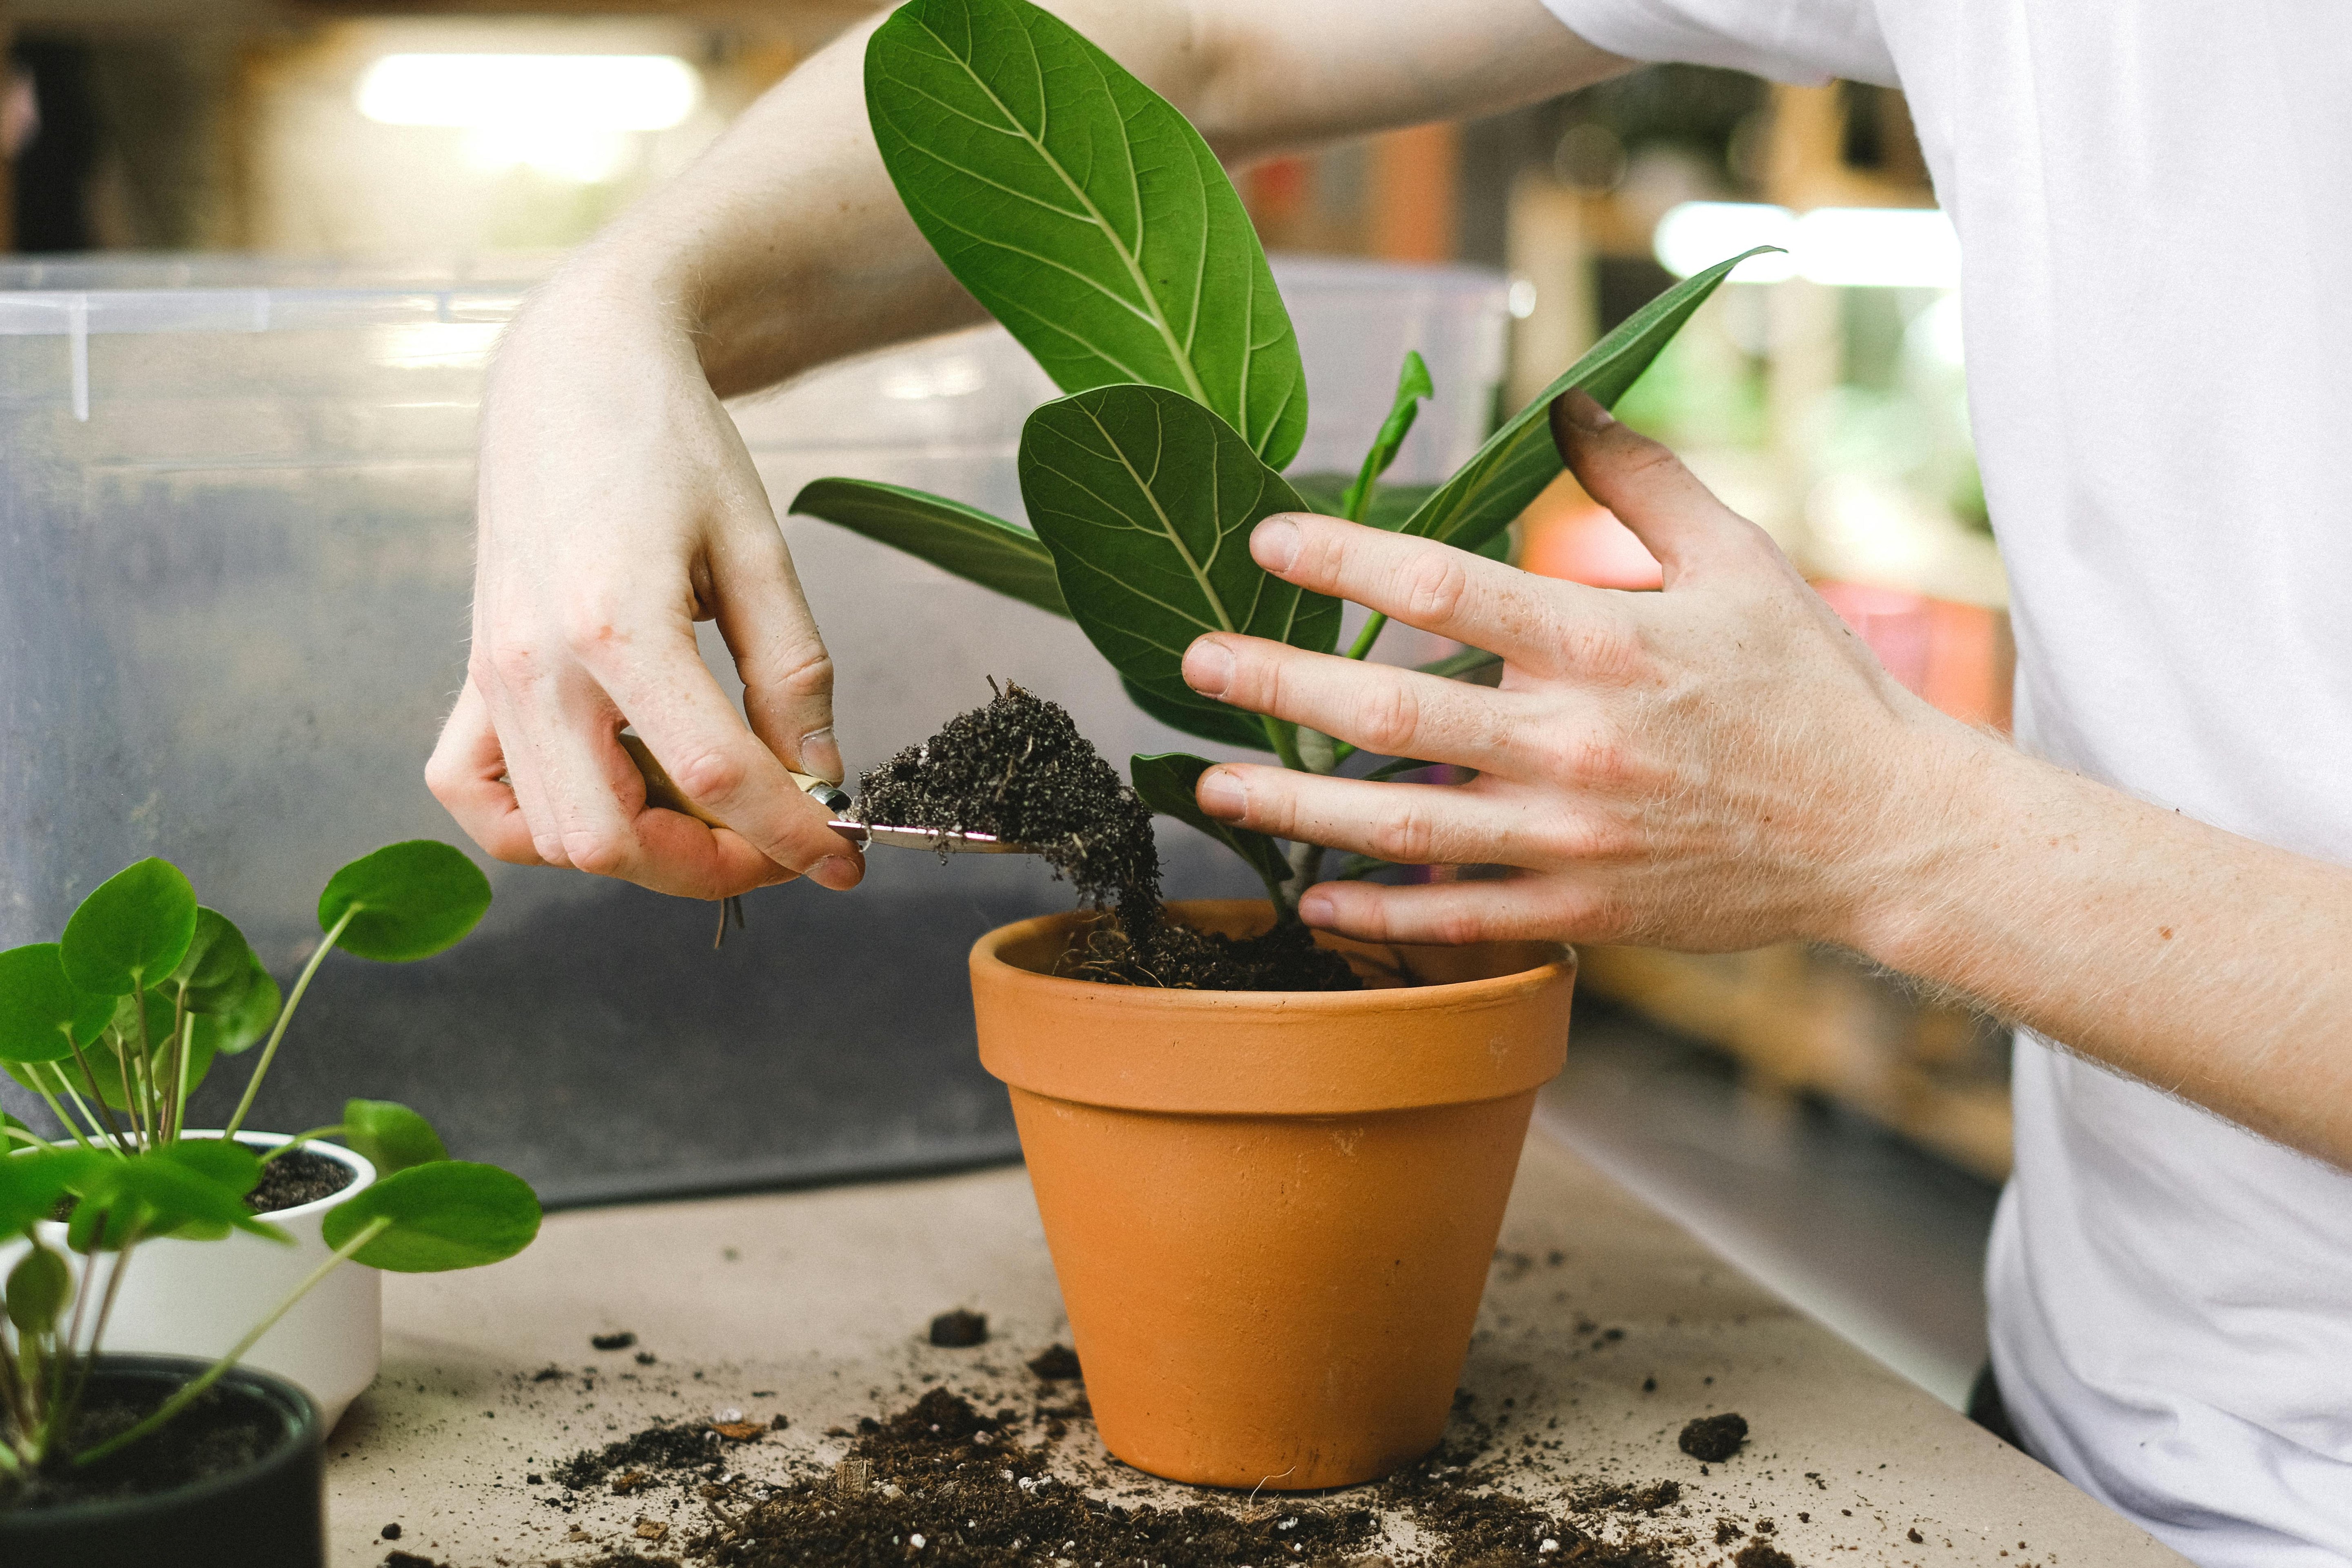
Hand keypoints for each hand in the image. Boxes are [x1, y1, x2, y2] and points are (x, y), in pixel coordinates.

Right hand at [425, 277, 863, 900]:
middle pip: (612, 838)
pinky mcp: (472, 672)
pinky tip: (609, 789)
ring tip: (709, 808)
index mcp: (615, 621)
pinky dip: (538, 824)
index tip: (843, 855)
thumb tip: (817, 776)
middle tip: (776, 841)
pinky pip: (476, 793)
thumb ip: (792, 672)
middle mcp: (532, 662)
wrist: (577, 369)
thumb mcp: (758, 548)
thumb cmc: (668, 441)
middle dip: (710, 866)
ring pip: (550, 836)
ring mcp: (491, 673)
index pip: (715, 774)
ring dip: (640, 849)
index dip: (791, 833)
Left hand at [1178, 392, 1974, 949]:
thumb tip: (1567, 404)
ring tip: (1208, 781)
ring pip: (1401, 824)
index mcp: (1605, 645)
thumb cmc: (1808, 687)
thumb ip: (1642, 481)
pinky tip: (1310, 891)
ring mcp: (1571, 839)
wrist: (1881, 830)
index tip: (1266, 540)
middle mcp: (1573, 745)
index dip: (1342, 560)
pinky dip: (1377, 910)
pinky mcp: (1583, 910)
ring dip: (1293, 806)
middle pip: (1390, 712)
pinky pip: (1457, 916)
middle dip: (1275, 683)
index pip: (1443, 588)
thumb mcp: (1738, 561)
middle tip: (1192, 659)